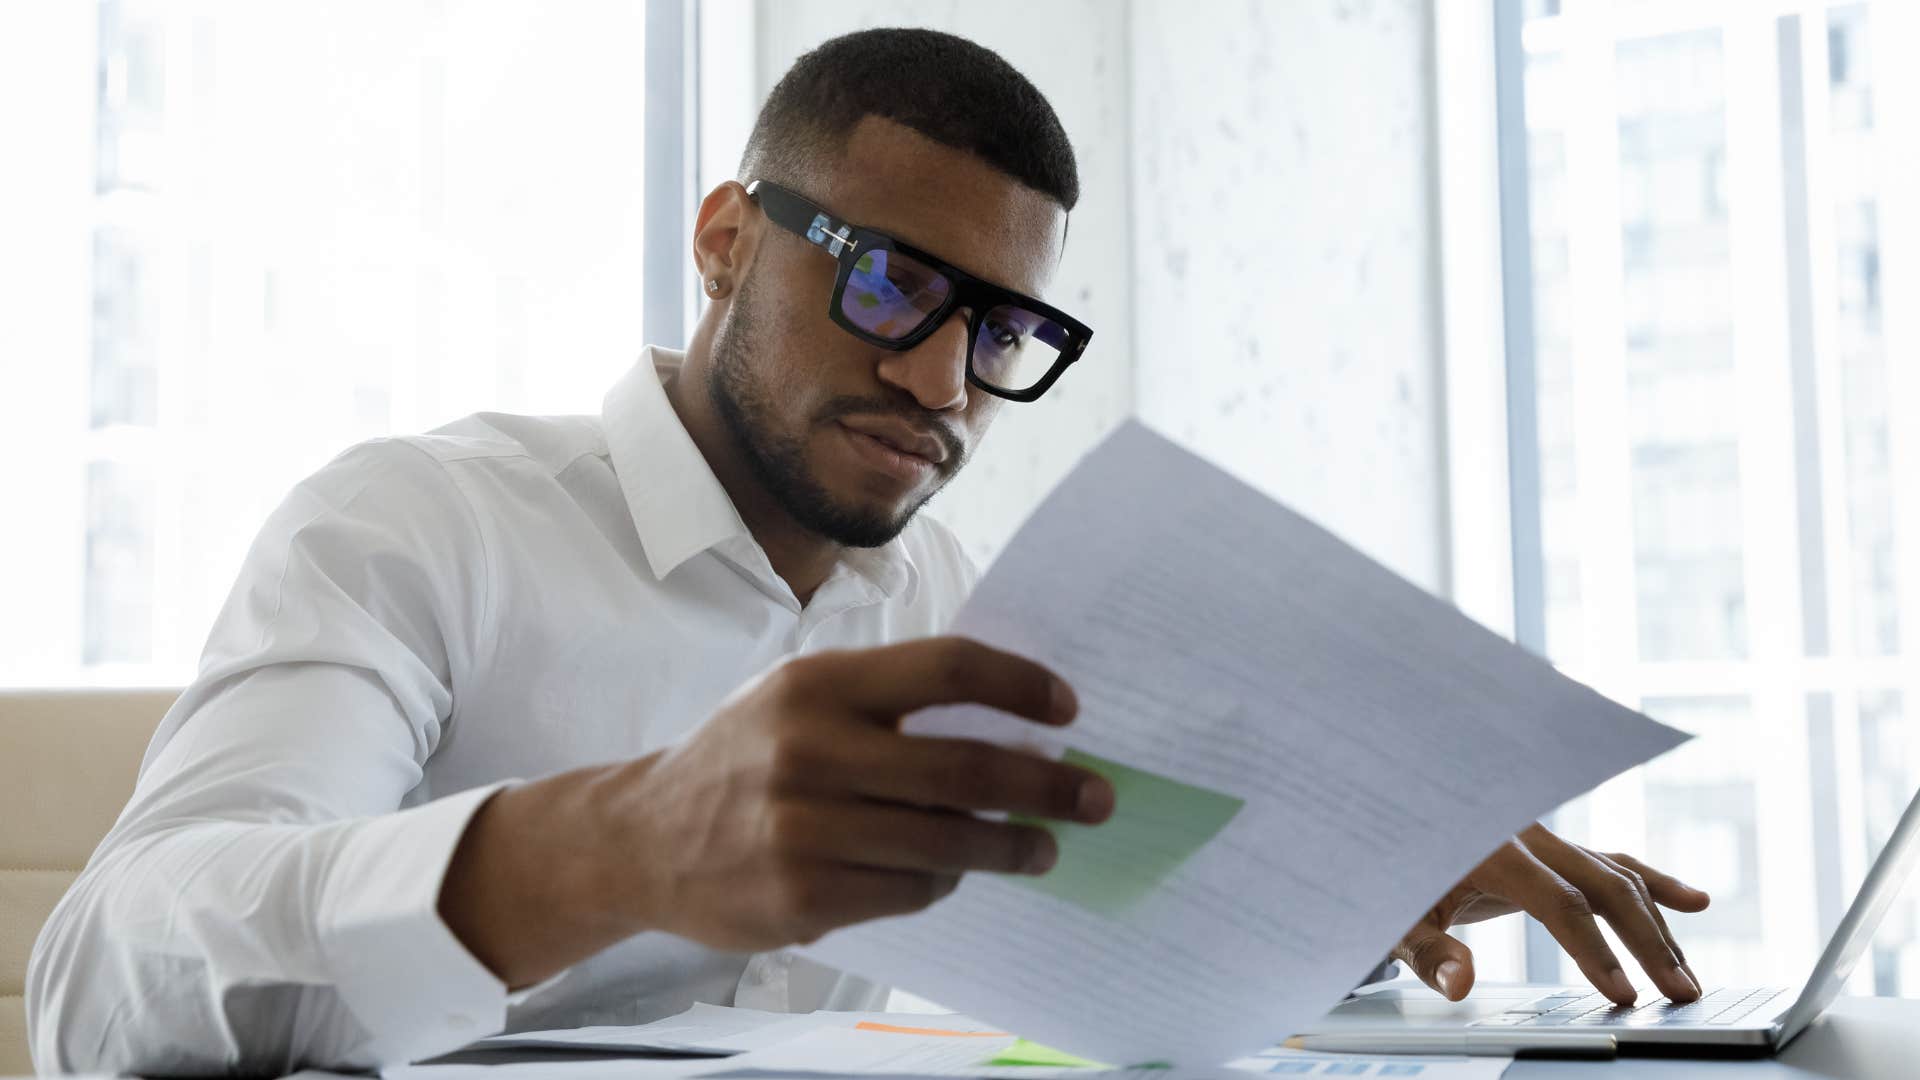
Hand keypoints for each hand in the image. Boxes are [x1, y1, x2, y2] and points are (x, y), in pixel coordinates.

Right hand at [607, 636, 1115, 951]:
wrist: (642, 839)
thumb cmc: (744, 759)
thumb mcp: (798, 700)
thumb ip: (887, 702)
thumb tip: (1008, 722)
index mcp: (818, 685)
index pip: (946, 670)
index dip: (1019, 686)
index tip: (1067, 709)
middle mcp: (809, 751)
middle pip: (963, 766)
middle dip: (1047, 785)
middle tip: (1095, 796)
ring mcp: (802, 829)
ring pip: (947, 842)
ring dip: (1012, 846)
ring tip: (1044, 847)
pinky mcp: (802, 896)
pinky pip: (910, 892)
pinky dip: (944, 883)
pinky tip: (953, 874)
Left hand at [1392, 823, 1711, 1005]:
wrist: (1387, 820)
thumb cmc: (1390, 873)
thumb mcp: (1396, 916)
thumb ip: (1428, 952)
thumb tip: (1461, 985)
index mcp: (1491, 846)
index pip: (1559, 902)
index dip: (1594, 950)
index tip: (1623, 994)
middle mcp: (1527, 833)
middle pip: (1605, 884)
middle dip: (1649, 941)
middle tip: (1681, 994)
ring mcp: (1544, 837)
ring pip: (1616, 875)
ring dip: (1657, 926)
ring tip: (1687, 979)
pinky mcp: (1552, 849)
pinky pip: (1609, 861)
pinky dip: (1652, 881)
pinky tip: (1695, 901)